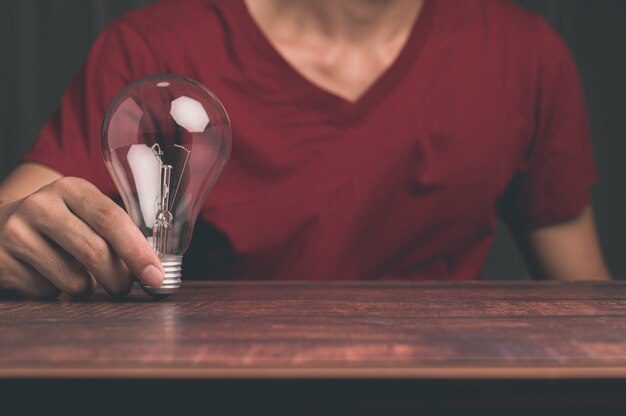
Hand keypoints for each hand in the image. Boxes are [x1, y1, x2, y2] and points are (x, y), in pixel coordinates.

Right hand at [0, 177, 162, 298]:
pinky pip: (47, 292)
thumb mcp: (82, 213)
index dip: (137, 250)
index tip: (155, 274)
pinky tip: (45, 275)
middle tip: (124, 287)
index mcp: (71, 189)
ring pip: (74, 280)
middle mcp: (41, 206)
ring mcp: (16, 233)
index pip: (111, 219)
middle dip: (119, 278)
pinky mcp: (1, 262)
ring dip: (86, 288)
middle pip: (95, 252)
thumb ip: (115, 232)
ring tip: (77, 275)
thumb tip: (151, 268)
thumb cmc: (57, 225)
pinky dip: (55, 292)